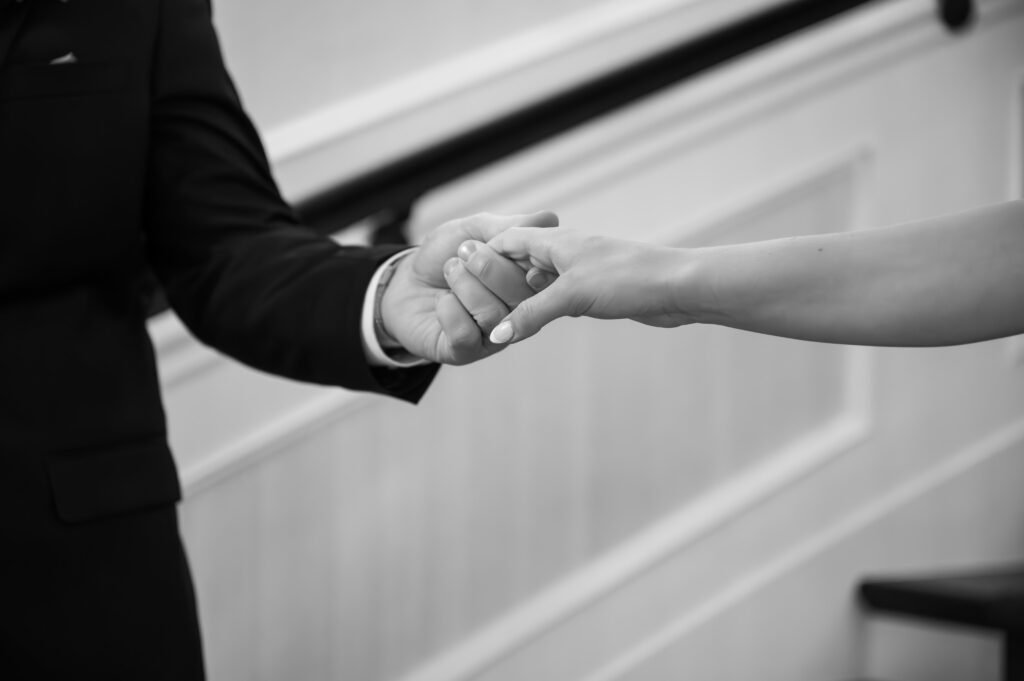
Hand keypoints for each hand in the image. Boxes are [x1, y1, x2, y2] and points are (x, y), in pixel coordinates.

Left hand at [379, 211, 558, 363]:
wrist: (405, 283)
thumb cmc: (443, 257)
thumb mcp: (472, 231)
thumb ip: (506, 227)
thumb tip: (549, 218)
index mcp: (526, 282)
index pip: (542, 274)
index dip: (521, 255)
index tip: (492, 240)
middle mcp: (517, 312)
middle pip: (521, 297)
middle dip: (489, 268)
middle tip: (464, 252)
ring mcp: (494, 335)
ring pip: (492, 315)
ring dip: (465, 285)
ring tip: (450, 270)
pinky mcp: (466, 351)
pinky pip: (466, 334)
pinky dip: (449, 310)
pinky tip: (443, 300)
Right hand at [469, 227, 693, 343]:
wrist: (678, 288)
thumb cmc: (628, 279)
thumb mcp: (571, 297)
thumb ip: (530, 315)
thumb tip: (495, 338)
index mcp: (558, 241)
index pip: (508, 239)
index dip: (482, 254)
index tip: (456, 272)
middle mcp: (568, 252)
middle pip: (522, 260)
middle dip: (498, 278)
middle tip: (471, 299)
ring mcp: (584, 271)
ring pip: (541, 281)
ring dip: (522, 296)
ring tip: (496, 315)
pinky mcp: (598, 290)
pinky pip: (560, 296)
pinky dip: (545, 307)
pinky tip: (538, 321)